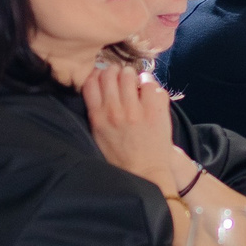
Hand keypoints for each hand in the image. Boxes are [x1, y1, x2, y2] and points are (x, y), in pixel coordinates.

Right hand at [84, 64, 186, 192]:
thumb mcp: (98, 135)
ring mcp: (135, 110)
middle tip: (122, 81)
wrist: (145, 173)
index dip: (98, 75)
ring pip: (128, 73)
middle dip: (115, 73)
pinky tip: (149, 92)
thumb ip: (96, 111)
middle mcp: (114, 110)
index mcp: (98, 117)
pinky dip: (150, 83)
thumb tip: (98, 84)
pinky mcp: (154, 110)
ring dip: (132, 76)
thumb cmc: (121, 157)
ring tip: (136, 86)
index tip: (105, 79)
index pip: (91, 80)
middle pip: (109, 72)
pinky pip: (150, 82)